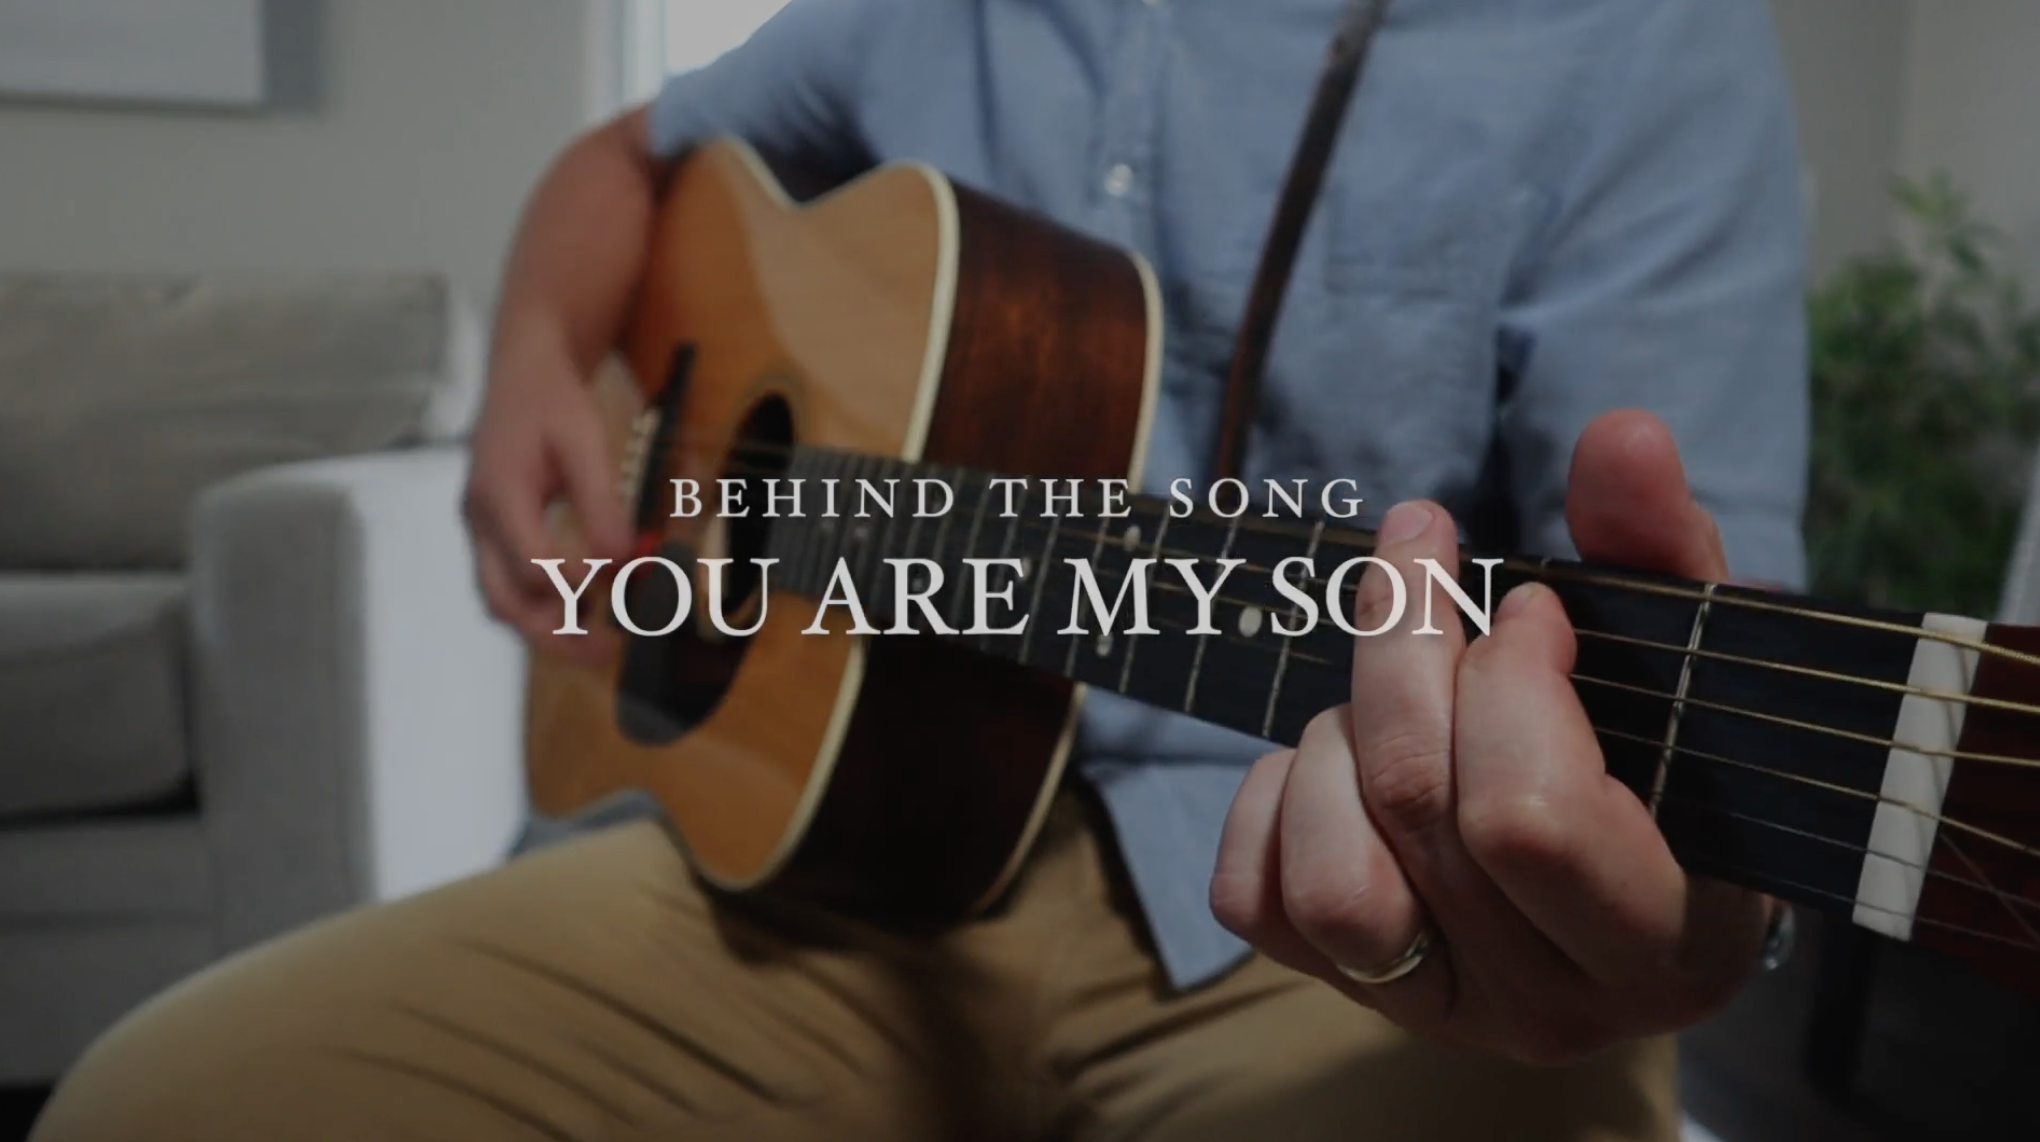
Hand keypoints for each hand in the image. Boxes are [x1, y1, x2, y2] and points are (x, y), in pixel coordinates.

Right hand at [462, 327, 630, 663]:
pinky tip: (583, 609)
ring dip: (545, 626)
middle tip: (605, 651)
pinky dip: (541, 604)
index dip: (577, 584)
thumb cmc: (553, 401)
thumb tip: (624, 561)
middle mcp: (479, 518)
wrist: (522, 372)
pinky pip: (507, 581)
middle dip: (553, 634)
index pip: (532, 563)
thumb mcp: (585, 441)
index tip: (624, 585)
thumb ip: (603, 502)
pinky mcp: (491, 531)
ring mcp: (480, 528)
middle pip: (503, 599)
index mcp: (499, 493)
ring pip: (500, 598)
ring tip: (597, 640)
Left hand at [1210, 409, 1775, 1064]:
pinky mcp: (1346, 990)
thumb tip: (1621, 435)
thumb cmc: (1668, 755)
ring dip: (1340, 739)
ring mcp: (1440, 1009)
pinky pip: (1256, 899)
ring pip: (1332, 875)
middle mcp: (1549, 1008)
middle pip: (1415, 804)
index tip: (1534, 607)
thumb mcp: (1686, 655)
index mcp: (1668, 938)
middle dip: (1405, 647)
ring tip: (1389, 690)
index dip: (1508, 682)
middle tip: (1421, 557)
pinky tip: (1332, 762)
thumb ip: (1660, 546)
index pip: (1528, 818)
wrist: (1629, 875)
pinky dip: (1272, 804)